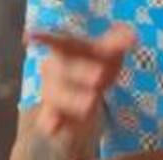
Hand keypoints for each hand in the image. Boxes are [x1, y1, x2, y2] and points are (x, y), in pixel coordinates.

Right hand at [25, 24, 136, 139]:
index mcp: (65, 49)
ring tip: (91, 102)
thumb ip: (119, 43)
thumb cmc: (96, 66)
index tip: (30, 36)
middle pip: (59, 68)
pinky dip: (51, 122)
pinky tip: (56, 125)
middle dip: (79, 71)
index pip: (54, 40)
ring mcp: (50, 92)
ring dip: (72, 98)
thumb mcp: (110, 54)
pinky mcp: (51, 114)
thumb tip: (132, 36)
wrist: (90, 98)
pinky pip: (47, 119)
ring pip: (54, 94)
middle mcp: (53, 69)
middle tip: (100, 76)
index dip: (42, 37)